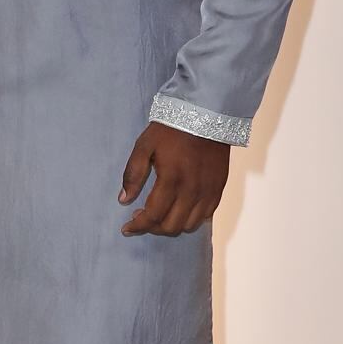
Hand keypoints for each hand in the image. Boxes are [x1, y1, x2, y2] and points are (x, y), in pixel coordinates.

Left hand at [119, 122, 229, 237]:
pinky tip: (180, 209)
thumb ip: (133, 174)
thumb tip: (123, 200)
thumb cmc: (171, 130)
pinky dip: (190, 218)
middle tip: (142, 217)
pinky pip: (205, 216)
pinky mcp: (219, 189)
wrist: (206, 115)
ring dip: (172, 225)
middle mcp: (192, 191)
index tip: (126, 228)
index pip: (153, 216)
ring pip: (189, 225)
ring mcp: (208, 192)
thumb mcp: (144, 146)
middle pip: (171, 226)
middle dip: (153, 227)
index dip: (137, 226)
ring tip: (161, 214)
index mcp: (171, 180)